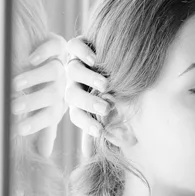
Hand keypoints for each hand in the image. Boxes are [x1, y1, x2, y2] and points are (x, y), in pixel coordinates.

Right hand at [12, 33, 67, 157]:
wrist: (39, 51)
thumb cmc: (36, 88)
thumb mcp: (41, 109)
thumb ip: (43, 130)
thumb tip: (43, 156)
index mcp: (58, 103)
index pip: (50, 115)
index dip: (36, 123)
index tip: (18, 130)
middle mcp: (62, 84)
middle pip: (52, 94)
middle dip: (32, 102)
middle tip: (13, 107)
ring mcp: (61, 62)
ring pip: (53, 71)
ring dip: (34, 79)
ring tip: (15, 84)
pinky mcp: (58, 43)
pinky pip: (55, 46)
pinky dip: (44, 51)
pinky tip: (31, 58)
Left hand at [64, 36, 109, 157]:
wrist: (121, 53)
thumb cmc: (120, 89)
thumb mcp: (117, 109)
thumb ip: (113, 127)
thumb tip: (111, 151)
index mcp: (80, 102)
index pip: (77, 115)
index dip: (86, 124)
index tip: (100, 131)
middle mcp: (75, 84)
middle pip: (73, 95)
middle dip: (89, 103)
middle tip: (106, 108)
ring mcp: (76, 64)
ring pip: (73, 71)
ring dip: (88, 79)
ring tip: (105, 84)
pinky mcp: (79, 44)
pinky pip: (74, 46)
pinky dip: (83, 52)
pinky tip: (95, 59)